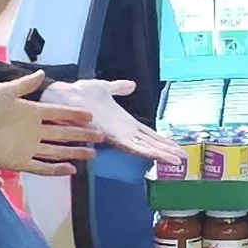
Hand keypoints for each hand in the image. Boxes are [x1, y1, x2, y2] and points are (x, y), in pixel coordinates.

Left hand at [0, 71, 99, 175]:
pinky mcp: (20, 162)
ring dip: (74, 152)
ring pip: (57, 151)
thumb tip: (42, 74)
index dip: (74, 115)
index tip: (90, 116)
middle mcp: (33, 131)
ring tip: (92, 154)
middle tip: (100, 136)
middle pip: (63, 133)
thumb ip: (25, 84)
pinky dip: (56, 169)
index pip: (59, 114)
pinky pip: (42, 167)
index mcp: (31, 113)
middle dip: (82, 135)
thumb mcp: (5, 91)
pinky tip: (71, 169)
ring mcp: (28, 147)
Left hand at [42, 78, 188, 170]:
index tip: (177, 146)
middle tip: (184, 160)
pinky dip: (145, 151)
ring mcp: (118, 135)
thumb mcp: (105, 88)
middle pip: (150, 143)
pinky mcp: (110, 136)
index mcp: (124, 122)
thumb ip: (118, 88)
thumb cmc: (80, 93)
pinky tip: (157, 156)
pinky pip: (130, 146)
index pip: (148, 133)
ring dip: (161, 154)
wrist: (63, 95)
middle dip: (166, 151)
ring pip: (144, 148)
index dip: (162, 140)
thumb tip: (132, 85)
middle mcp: (122, 132)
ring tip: (177, 162)